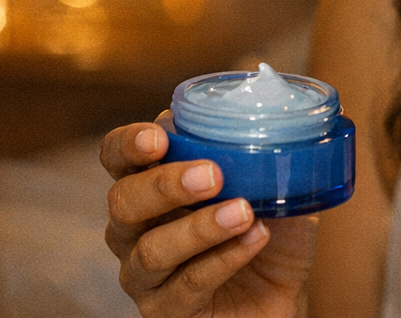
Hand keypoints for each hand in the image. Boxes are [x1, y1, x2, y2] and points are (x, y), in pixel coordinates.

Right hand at [101, 114, 318, 317]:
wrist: (283, 294)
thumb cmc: (269, 232)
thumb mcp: (272, 183)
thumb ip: (264, 149)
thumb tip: (283, 103)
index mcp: (152, 186)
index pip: (117, 157)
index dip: (127, 144)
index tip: (159, 138)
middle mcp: (135, 230)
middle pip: (122, 202)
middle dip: (164, 184)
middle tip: (213, 175)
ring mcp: (146, 275)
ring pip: (151, 250)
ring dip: (201, 226)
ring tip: (245, 211)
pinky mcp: (167, 313)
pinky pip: (187, 285)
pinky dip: (224, 259)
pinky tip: (256, 238)